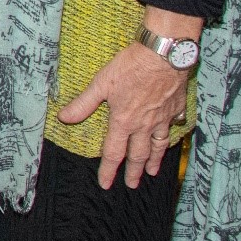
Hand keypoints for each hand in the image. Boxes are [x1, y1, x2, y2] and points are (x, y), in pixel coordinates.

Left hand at [57, 11, 195, 189]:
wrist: (163, 55)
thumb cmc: (130, 67)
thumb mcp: (101, 83)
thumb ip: (84, 103)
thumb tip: (64, 118)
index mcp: (124, 122)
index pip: (114, 153)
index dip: (108, 170)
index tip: (105, 184)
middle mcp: (144, 125)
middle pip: (138, 155)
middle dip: (134, 172)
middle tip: (132, 185)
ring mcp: (162, 119)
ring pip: (158, 146)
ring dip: (155, 161)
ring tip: (153, 172)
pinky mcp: (176, 109)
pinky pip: (174, 128)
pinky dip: (171, 138)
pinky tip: (170, 140)